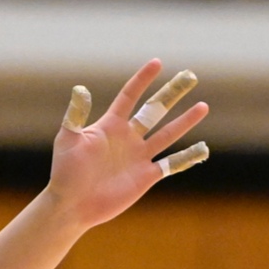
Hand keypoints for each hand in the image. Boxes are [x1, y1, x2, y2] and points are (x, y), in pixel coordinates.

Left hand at [40, 60, 210, 231]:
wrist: (73, 205)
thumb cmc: (65, 172)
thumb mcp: (68, 140)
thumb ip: (76, 116)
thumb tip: (80, 90)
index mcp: (110, 125)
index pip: (130, 96)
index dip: (143, 80)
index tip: (157, 63)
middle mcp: (128, 137)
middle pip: (155, 110)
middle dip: (172, 93)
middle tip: (190, 76)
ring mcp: (139, 157)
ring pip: (168, 134)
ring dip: (186, 121)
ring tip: (203, 106)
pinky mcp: (146, 176)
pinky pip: (171, 165)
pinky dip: (187, 158)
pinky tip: (203, 149)